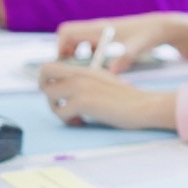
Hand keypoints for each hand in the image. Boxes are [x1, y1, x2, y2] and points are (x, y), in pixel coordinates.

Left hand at [37, 62, 175, 130]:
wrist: (143, 105)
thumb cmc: (129, 99)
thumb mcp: (105, 83)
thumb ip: (87, 83)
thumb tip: (67, 93)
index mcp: (85, 69)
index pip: (53, 65)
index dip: (51, 80)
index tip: (62, 94)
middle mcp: (80, 74)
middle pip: (44, 72)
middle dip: (45, 89)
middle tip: (59, 102)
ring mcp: (80, 86)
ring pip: (49, 94)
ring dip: (57, 109)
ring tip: (74, 116)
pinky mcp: (82, 101)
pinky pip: (61, 112)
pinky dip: (69, 121)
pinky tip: (82, 122)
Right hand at [55, 13, 187, 71]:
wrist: (161, 28)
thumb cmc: (147, 35)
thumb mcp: (137, 48)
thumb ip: (125, 58)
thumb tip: (113, 71)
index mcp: (98, 28)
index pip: (67, 31)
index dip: (61, 46)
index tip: (65, 64)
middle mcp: (97, 29)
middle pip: (68, 37)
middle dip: (65, 53)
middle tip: (70, 72)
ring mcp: (102, 33)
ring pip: (78, 42)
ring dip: (76, 56)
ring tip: (83, 73)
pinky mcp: (108, 39)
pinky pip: (89, 46)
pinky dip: (88, 56)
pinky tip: (98, 71)